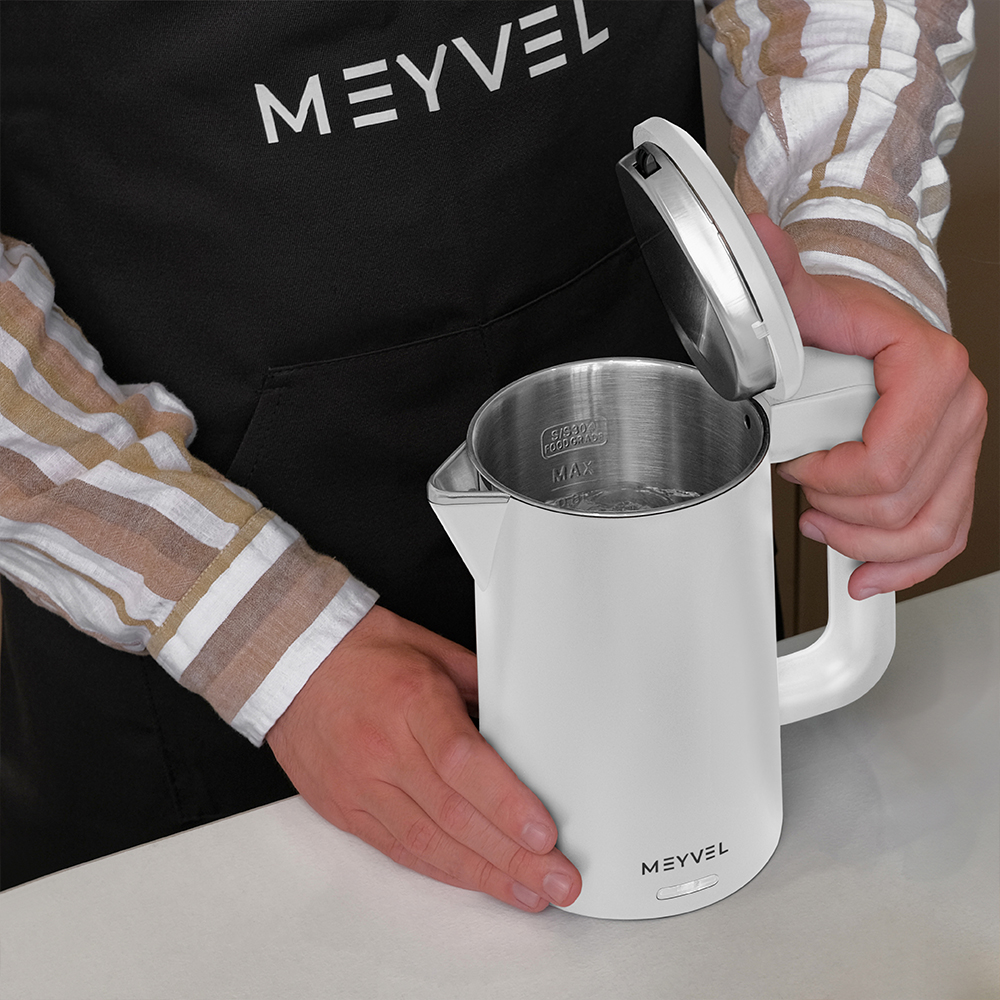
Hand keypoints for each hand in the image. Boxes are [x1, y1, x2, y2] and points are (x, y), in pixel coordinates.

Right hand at [266, 604, 581, 911]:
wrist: (288, 661)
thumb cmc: (359, 650)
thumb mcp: (432, 648)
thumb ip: (481, 684)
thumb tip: (522, 719)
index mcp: (410, 702)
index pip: (462, 763)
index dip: (505, 804)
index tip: (543, 833)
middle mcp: (383, 750)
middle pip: (454, 816)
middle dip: (512, 856)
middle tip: (556, 880)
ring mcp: (360, 786)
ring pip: (428, 844)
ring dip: (484, 875)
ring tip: (529, 892)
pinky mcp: (345, 810)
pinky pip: (399, 850)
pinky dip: (443, 870)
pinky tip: (478, 881)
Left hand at [750, 215, 987, 597]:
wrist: (884, 326)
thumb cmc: (855, 320)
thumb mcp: (813, 301)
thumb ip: (781, 280)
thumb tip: (752, 238)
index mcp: (930, 372)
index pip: (882, 462)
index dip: (828, 476)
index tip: (800, 462)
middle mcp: (960, 411)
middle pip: (899, 503)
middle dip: (838, 506)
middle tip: (805, 487)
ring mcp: (962, 447)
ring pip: (925, 529)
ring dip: (865, 543)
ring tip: (824, 528)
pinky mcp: (955, 473)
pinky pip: (946, 536)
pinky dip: (906, 566)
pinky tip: (868, 576)